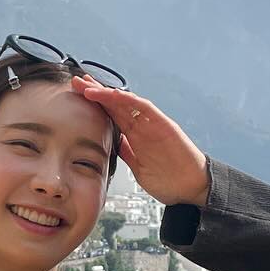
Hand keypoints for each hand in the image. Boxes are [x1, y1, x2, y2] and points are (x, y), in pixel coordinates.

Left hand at [71, 74, 210, 206]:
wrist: (193, 188)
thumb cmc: (170, 179)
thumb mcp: (139, 168)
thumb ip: (128, 153)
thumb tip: (112, 144)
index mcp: (136, 136)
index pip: (111, 115)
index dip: (94, 105)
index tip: (77, 97)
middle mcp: (143, 127)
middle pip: (115, 104)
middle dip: (95, 92)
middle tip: (75, 82)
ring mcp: (154, 125)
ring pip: (127, 103)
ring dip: (107, 94)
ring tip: (88, 88)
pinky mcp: (165, 126)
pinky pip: (146, 109)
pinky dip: (130, 100)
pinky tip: (115, 94)